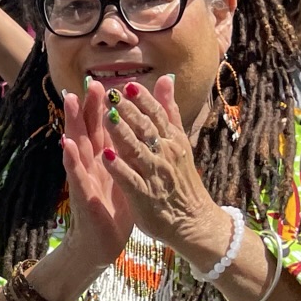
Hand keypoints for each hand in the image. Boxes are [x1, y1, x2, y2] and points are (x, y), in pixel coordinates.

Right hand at [57, 81, 132, 272]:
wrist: (102, 241)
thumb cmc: (115, 208)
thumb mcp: (126, 175)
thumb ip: (128, 151)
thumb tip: (134, 129)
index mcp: (103, 158)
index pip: (102, 126)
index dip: (103, 105)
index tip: (106, 81)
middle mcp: (90, 163)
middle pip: (88, 128)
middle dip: (88, 105)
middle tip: (89, 81)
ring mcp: (83, 176)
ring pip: (77, 144)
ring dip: (73, 122)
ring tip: (71, 100)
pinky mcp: (81, 193)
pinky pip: (75, 173)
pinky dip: (71, 157)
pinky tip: (67, 143)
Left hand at [101, 76, 232, 265]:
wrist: (194, 221)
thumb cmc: (181, 178)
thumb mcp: (179, 141)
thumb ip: (169, 111)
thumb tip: (166, 78)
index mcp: (172, 140)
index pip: (157, 114)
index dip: (143, 99)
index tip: (128, 84)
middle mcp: (165, 154)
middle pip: (146, 129)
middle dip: (129, 111)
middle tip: (112, 94)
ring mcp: (155, 175)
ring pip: (137, 150)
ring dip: (122, 133)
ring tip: (107, 117)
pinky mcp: (145, 195)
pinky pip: (131, 180)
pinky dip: (120, 168)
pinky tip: (107, 157)